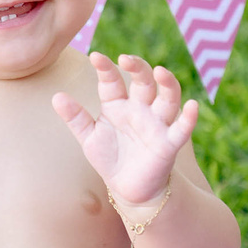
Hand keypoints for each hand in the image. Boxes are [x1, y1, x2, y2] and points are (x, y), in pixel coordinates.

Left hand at [52, 52, 198, 206]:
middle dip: (137, 68)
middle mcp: (140, 109)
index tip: (95, 57)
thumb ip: (75, 117)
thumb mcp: (89, 137)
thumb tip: (56, 96)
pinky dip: (189, 118)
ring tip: (161, 72)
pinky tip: (192, 106)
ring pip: (167, 98)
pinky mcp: (169, 144)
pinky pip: (182, 129)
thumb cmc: (110, 159)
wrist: (128, 190)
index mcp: (118, 104)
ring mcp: (156, 124)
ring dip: (167, 84)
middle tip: (126, 59)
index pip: (113, 81)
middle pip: (144, 82)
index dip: (106, 68)